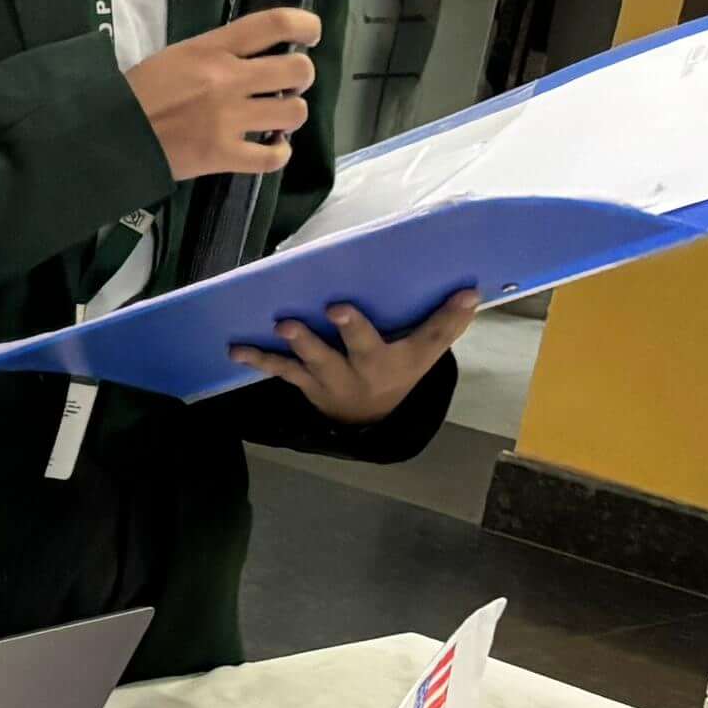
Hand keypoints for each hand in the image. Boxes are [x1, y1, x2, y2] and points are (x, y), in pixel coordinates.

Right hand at [126, 9, 317, 184]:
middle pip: (297, 70)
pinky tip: (270, 148)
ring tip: (274, 119)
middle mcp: (228, 80)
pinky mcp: (222, 155)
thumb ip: (218, 52)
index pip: (275, 23)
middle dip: (300, 77)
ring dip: (290, 115)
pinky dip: (279, 153)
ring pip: (293, 113)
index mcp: (213, 49)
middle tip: (286, 85)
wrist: (108, 133)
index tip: (310, 35)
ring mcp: (227, 120)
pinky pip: (273, 157)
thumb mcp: (177, 55)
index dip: (305, 25)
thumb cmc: (139, 92)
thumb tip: (256, 56)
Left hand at [233, 292, 479, 422]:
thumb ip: (447, 323)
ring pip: (307, 363)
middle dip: (330, 335)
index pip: (396, 339)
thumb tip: (472, 291)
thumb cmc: (400, 370)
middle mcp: (358, 371)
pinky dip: (259, 360)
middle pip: (346, 351)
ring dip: (290, 347)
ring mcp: (328, 379)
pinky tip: (235, 350)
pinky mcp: (306, 382)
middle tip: (310, 316)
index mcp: (389, 360)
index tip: (358, 305)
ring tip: (276, 329)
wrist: (371, 416)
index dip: (379, 325)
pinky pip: (281, 371)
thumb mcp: (426, 352)